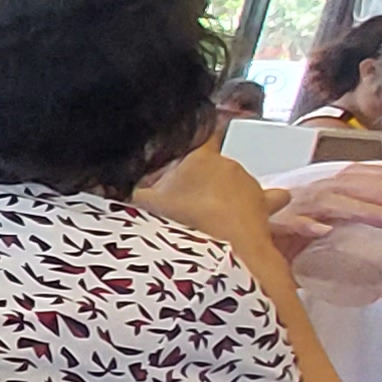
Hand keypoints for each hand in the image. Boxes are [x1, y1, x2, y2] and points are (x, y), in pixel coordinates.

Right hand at [136, 146, 286, 264]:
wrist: (222, 244)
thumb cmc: (185, 219)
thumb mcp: (146, 206)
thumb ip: (130, 195)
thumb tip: (108, 190)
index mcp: (201, 158)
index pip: (205, 137)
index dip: (203, 139)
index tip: (201, 137)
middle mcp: (229, 165)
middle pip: (218, 167)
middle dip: (207, 180)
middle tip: (190, 201)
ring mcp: (250, 184)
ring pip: (240, 183)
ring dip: (231, 194)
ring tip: (217, 216)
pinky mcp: (266, 204)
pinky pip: (273, 198)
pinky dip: (268, 202)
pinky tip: (262, 211)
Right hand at [265, 159, 381, 263]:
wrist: (232, 244)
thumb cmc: (282, 245)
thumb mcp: (329, 258)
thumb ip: (367, 271)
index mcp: (326, 196)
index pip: (364, 178)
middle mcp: (311, 196)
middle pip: (356, 185)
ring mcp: (290, 210)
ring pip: (332, 201)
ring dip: (366, 209)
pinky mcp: (268, 227)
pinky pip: (288, 224)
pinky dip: (305, 225)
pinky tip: (322, 232)